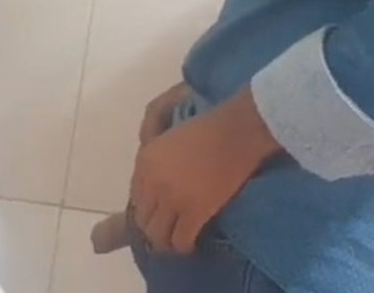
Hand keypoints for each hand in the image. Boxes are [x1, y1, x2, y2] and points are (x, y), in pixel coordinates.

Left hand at [130, 89, 281, 253]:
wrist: (237, 131)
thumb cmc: (211, 128)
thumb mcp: (171, 138)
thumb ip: (158, 161)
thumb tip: (157, 187)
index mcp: (145, 160)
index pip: (135, 196)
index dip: (148, 207)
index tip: (159, 211)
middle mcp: (152, 182)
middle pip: (142, 219)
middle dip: (154, 226)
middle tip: (169, 229)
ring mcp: (172, 199)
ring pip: (157, 235)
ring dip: (166, 241)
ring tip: (177, 240)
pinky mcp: (195, 212)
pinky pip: (180, 239)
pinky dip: (184, 246)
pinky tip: (191, 244)